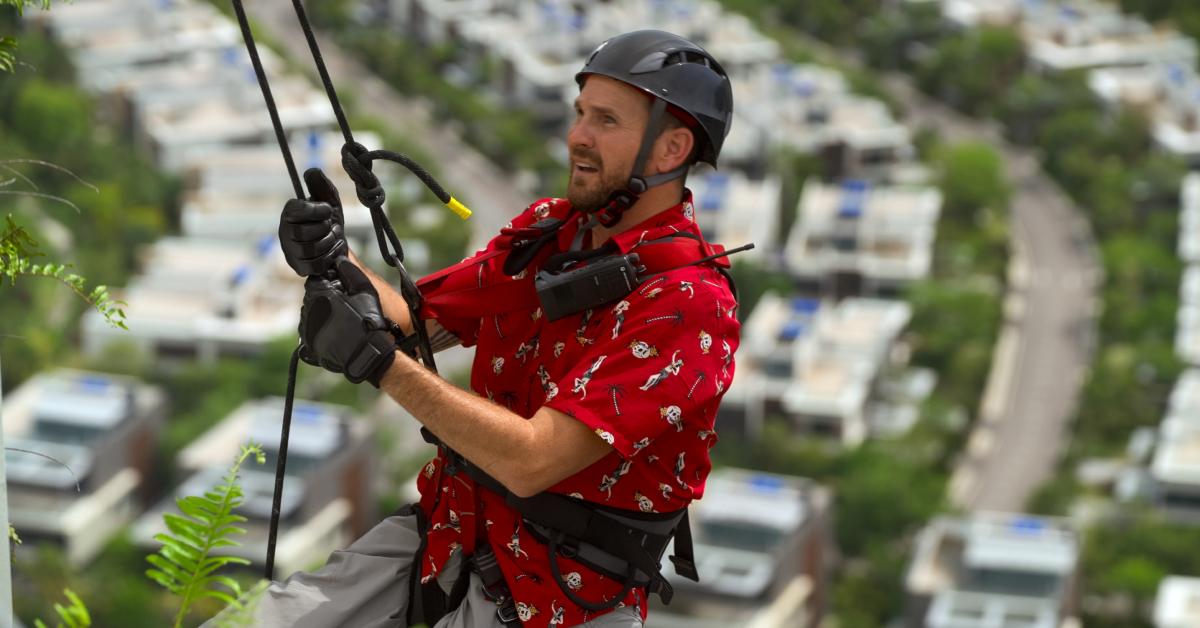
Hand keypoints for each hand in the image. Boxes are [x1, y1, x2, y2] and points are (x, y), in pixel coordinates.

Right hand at [279, 168, 347, 276]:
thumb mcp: (328, 199)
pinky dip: (330, 256)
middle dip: (324, 228)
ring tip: (333, 236)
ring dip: (329, 242)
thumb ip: (320, 185)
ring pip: (309, 249)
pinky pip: (314, 265)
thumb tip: (311, 171)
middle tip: (330, 226)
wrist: (338, 243)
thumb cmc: (329, 219)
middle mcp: (284, 232)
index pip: (296, 210)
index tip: (327, 209)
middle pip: (303, 232)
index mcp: (289, 212)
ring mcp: (290, 251)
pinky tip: (334, 250)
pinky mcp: (299, 268)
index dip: (316, 210)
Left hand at [299, 258, 396, 385]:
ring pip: (311, 313)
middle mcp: (308, 310)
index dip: (329, 282)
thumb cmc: (367, 321)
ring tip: (342, 321)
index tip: (341, 289)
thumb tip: (339, 260)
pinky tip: (336, 332)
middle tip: (344, 305)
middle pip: (312, 296)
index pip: (316, 279)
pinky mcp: (309, 344)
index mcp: (318, 293)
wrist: (366, 353)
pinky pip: (312, 331)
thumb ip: (350, 272)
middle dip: (324, 297)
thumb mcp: (364, 290)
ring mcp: (307, 328)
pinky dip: (321, 329)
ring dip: (322, 313)